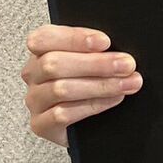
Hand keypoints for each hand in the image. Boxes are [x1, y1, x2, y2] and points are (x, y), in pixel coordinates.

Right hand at [22, 25, 142, 147]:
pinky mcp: (40, 125)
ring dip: (100, 85)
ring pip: (60, 89)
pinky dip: (93, 105)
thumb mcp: (91, 59)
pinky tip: (114, 99)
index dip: (74, 38)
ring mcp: (35, 100)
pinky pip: (62, 114)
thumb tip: (119, 49)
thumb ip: (96, 50)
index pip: (45, 38)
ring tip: (129, 83)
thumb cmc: (90, 80)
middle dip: (96, 64)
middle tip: (127, 65)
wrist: (88, 121)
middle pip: (54, 64)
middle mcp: (33, 74)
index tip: (106, 42)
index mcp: (40, 50)